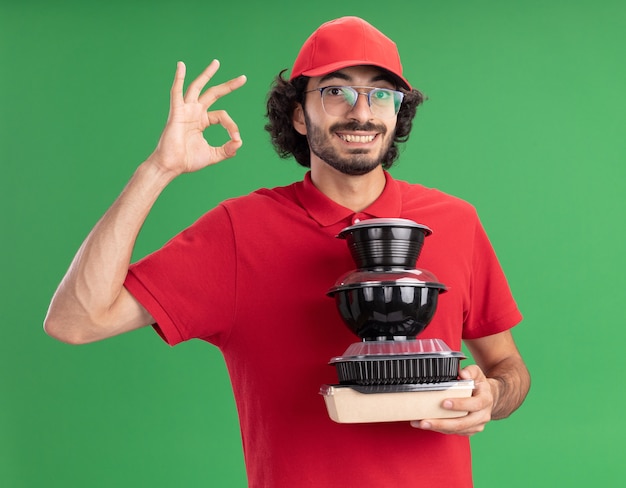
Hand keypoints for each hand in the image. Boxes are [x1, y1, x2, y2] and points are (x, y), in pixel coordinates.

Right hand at [148, 60, 246, 175]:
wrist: (172, 166)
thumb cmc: (188, 160)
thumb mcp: (213, 155)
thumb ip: (227, 150)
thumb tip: (239, 142)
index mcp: (202, 121)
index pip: (222, 116)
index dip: (232, 126)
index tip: (236, 139)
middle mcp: (194, 112)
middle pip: (214, 94)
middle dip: (228, 86)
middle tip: (243, 78)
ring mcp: (185, 110)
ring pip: (197, 87)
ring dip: (207, 75)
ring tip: (216, 63)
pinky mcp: (176, 112)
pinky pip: (176, 92)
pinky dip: (178, 78)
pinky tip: (181, 65)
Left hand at [410, 365, 494, 435]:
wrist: (488, 398)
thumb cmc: (479, 384)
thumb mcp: (477, 373)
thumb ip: (470, 371)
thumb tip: (462, 373)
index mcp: (485, 400)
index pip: (474, 404)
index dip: (460, 405)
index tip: (444, 403)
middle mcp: (482, 415)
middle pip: (462, 423)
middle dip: (442, 423)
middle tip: (426, 421)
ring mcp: (476, 425)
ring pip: (456, 430)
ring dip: (437, 428)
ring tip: (420, 423)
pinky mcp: (468, 431)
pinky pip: (453, 432)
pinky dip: (438, 429)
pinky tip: (425, 424)